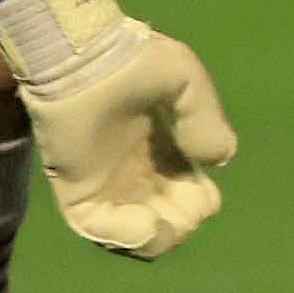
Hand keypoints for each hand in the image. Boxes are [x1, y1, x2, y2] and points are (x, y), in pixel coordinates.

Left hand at [26, 21, 233, 259]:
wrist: (83, 55)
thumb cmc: (132, 59)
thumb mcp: (186, 80)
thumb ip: (207, 120)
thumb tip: (218, 160)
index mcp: (162, 148)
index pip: (187, 195)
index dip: (199, 203)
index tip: (203, 189)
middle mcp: (134, 170)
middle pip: (164, 220)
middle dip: (182, 224)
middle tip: (188, 209)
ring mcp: (104, 182)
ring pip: (133, 233)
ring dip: (157, 238)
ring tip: (163, 223)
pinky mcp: (76, 188)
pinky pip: (95, 227)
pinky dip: (123, 236)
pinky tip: (145, 223)